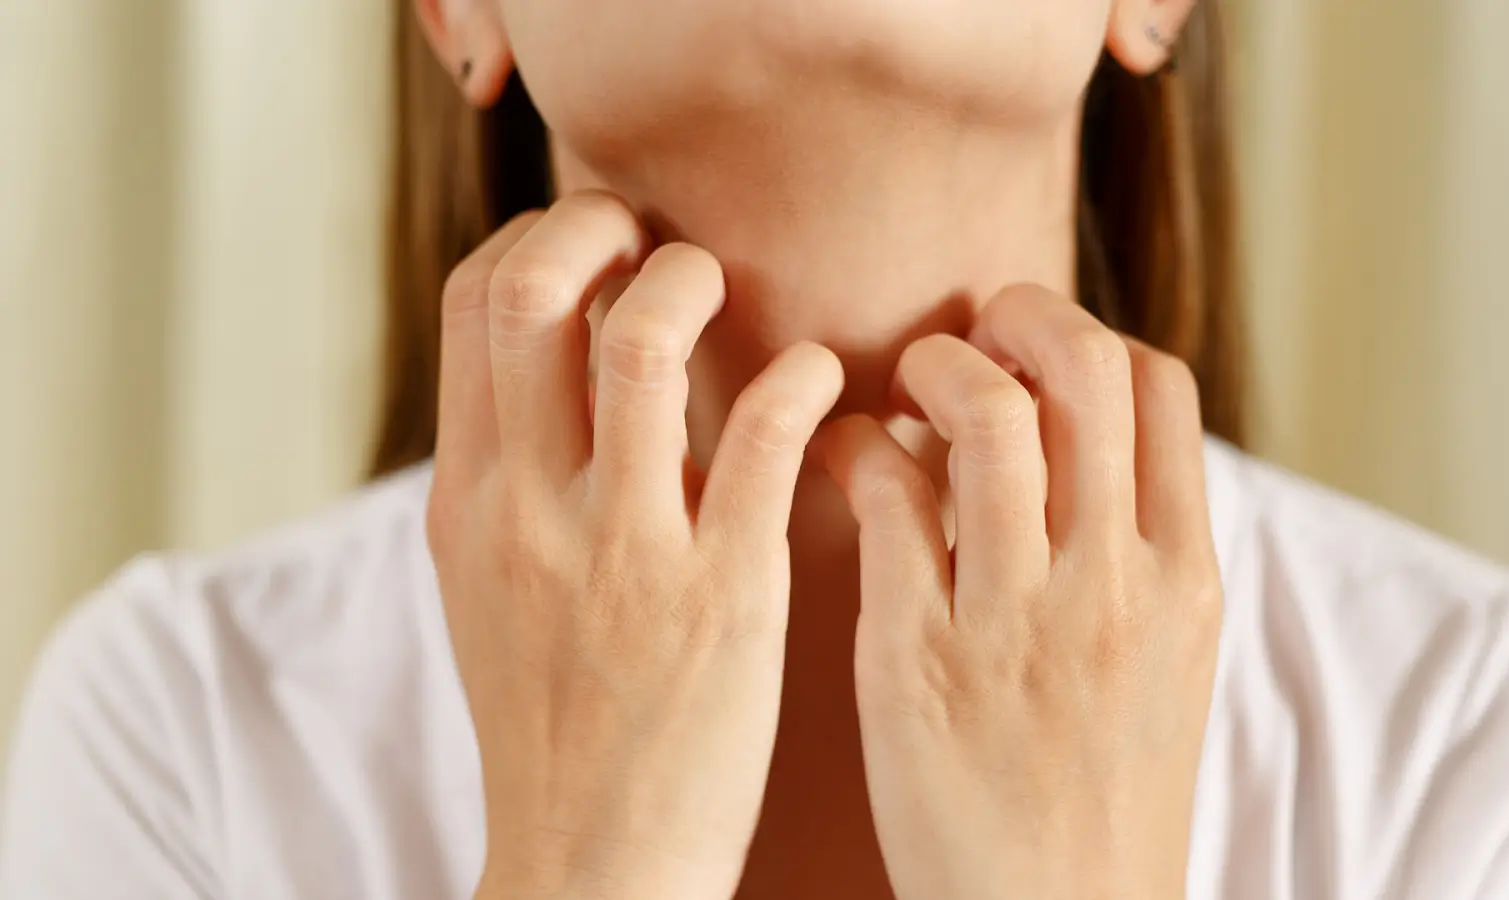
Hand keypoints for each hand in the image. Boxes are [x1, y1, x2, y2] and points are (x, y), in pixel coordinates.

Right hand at [427, 192, 843, 899]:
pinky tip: (819, 383)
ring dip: (692, 282)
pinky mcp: (724, 595)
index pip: (469, 303)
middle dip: (597, 227)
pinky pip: (761, 435)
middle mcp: (529, 511)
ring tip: (730, 298)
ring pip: (642, 340)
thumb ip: (511, 479)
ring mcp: (624, 550)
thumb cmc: (554, 723)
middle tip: (656, 242)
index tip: (595, 251)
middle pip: (529, 290)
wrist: (591, 863)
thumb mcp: (488, 591)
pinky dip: (798, 379)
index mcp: (468, 502)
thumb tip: (553, 375)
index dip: (536, 240)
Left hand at [818, 285, 1221, 899]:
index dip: (1092, 335)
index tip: (1038, 351)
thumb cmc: (1104, 793)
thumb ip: (1137, 551)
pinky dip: (859, 446)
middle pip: (1082, 370)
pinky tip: (848, 458)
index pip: (1160, 389)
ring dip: (932, 367)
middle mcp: (1112, 585)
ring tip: (905, 388)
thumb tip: (1080, 441)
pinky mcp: (916, 657)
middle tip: (967, 335)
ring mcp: (1014, 619)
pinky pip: (888, 499)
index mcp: (1185, 580)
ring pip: (986, 416)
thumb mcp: (1168, 665)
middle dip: (1015, 318)